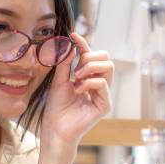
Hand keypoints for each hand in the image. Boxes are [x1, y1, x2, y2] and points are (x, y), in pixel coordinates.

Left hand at [41, 32, 113, 148]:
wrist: (55, 129)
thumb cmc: (56, 109)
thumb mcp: (59, 81)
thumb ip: (65, 64)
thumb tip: (69, 45)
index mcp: (89, 79)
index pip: (92, 56)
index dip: (84, 44)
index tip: (73, 35)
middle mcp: (99, 85)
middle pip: (106, 58)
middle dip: (89, 58)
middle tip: (76, 69)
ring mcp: (104, 95)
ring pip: (108, 67)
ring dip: (90, 68)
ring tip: (77, 78)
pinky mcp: (105, 105)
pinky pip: (103, 83)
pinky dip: (89, 82)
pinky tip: (78, 90)